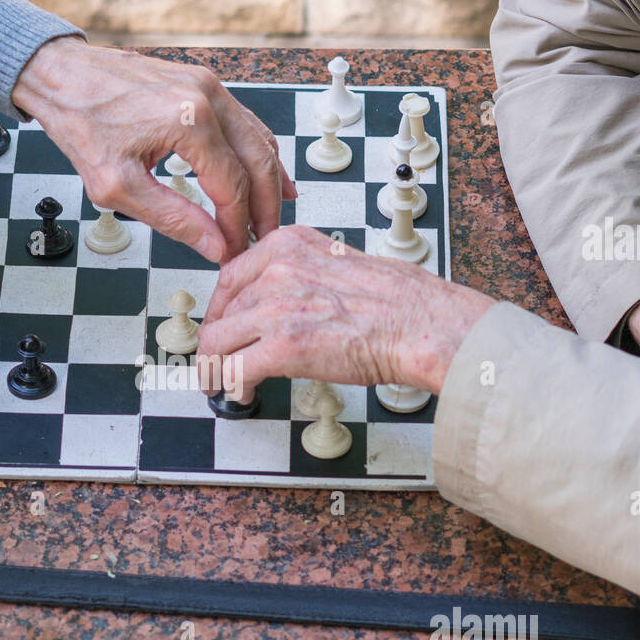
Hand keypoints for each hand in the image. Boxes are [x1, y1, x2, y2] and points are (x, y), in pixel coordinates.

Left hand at [12, 37, 296, 263]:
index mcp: (190, 120)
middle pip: (259, 161)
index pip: (233, 187)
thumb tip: (215, 246)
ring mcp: (209, 84)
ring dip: (267, 180)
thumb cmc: (81, 123)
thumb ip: (171, 218)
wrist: (61, 73)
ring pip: (258, 139)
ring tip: (269, 215)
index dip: (239, 227)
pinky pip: (243, 123)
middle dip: (265, 207)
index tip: (237, 253)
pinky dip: (255, 153)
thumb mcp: (117, 186)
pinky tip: (263, 174)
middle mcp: (208, 96)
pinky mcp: (203, 82)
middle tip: (264, 240)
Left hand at [198, 226, 494, 401]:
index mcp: (288, 246)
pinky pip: (233, 370)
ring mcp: (277, 309)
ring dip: (218, 367)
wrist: (421, 324)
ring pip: (218, 341)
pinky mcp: (282, 347)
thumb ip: (301, 273)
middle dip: (219, 342)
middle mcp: (277, 271)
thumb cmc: (397, 300)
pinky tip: (240, 394)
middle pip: (221, 312)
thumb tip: (281, 297)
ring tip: (226, 382)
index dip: (221, 310)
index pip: (230, 277)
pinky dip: (229, 386)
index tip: (222, 326)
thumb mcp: (337, 261)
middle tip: (222, 360)